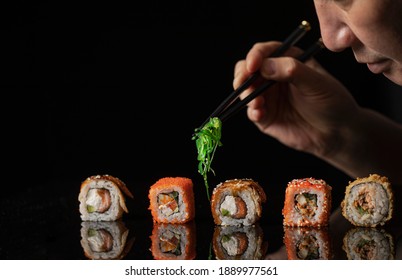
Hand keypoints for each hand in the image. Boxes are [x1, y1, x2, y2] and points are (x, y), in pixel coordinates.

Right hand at [234, 41, 358, 157]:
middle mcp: (274, 77)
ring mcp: (268, 97)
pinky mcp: (265, 116)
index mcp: (288, 60)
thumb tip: (264, 66)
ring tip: (257, 103)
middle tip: (242, 83)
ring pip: (245, 90)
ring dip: (246, 94)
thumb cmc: (332, 102)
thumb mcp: (317, 82)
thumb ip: (292, 71)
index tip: (253, 66)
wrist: (337, 133)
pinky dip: (251, 111)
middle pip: (247, 69)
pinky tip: (260, 114)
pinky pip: (251, 111)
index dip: (254, 56)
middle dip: (242, 75)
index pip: (264, 52)